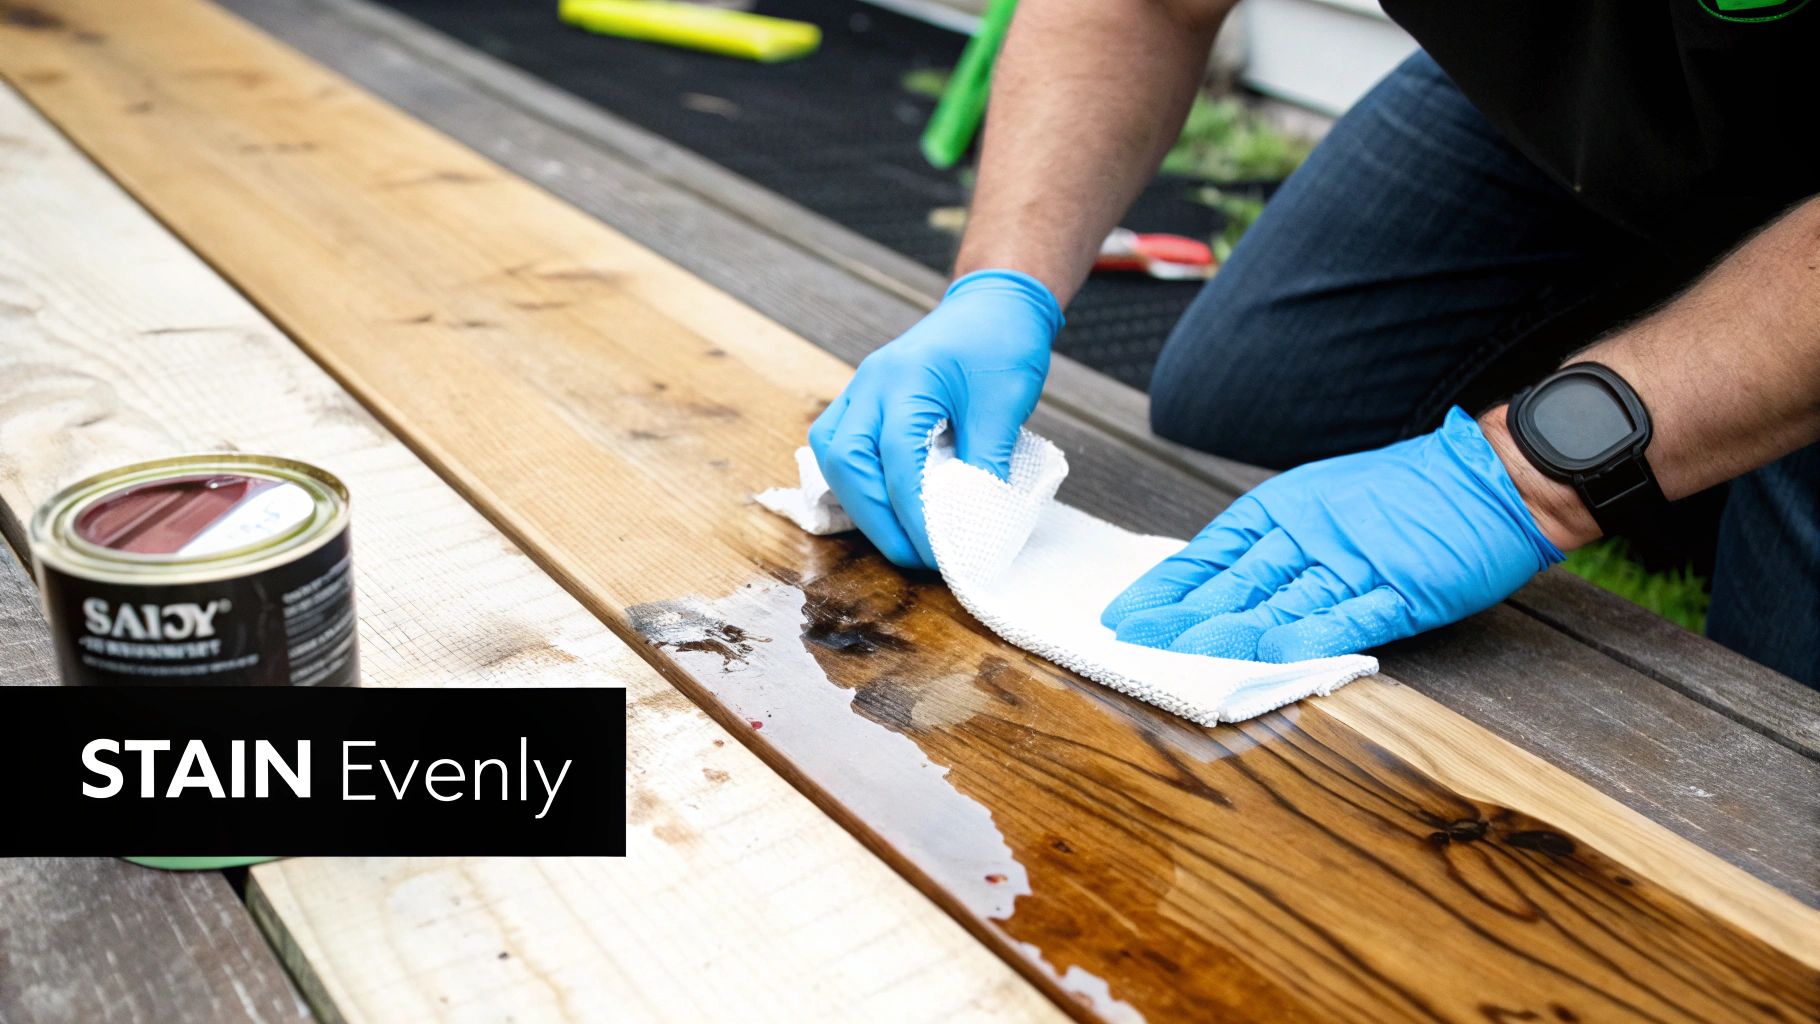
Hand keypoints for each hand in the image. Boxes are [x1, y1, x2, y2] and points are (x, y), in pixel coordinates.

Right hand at [810, 269, 1062, 568]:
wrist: (993, 303)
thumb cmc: (1002, 342)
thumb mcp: (1005, 402)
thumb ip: (987, 461)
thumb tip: (975, 524)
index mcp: (905, 378)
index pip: (899, 460)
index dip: (916, 513)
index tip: (941, 553)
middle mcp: (871, 384)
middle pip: (846, 460)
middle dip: (875, 518)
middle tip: (914, 556)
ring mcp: (861, 391)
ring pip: (833, 456)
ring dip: (859, 503)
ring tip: (898, 539)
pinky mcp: (864, 403)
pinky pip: (840, 449)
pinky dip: (856, 485)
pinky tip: (882, 510)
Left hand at [1101, 408, 1568, 661]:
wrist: (1498, 476)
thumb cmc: (1413, 497)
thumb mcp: (1330, 507)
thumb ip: (1281, 546)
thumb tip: (1221, 585)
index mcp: (1287, 513)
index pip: (1211, 556)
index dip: (1167, 589)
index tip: (1124, 617)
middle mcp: (1310, 537)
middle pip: (1233, 584)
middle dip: (1178, 617)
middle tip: (1127, 643)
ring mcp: (1355, 565)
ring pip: (1278, 605)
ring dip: (1223, 634)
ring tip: (1173, 657)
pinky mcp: (1401, 591)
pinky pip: (1348, 618)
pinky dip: (1310, 639)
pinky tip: (1269, 658)